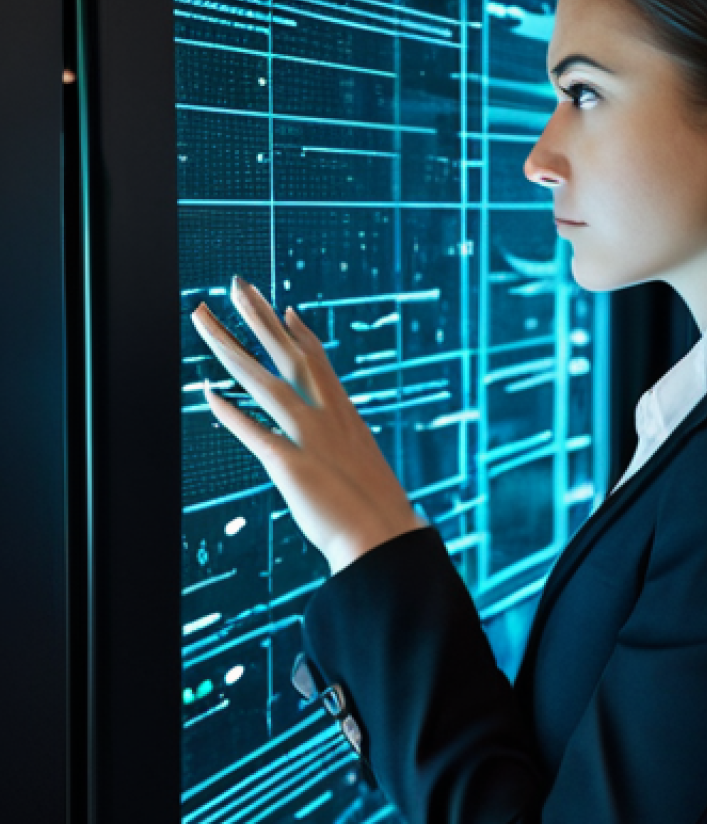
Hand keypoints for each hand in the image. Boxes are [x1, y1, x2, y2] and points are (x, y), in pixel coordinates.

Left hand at [190, 276, 429, 574]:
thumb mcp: (366, 468)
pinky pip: (254, 433)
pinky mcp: (291, 465)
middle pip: (287, 355)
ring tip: (203, 318)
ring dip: (229, 347)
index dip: (299, 333)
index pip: (318, 363)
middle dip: (258, 318)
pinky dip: (229, 412)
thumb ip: (350, 450)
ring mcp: (308, 438)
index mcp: (345, 415)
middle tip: (236, 285)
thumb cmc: (378, 513)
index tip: (285, 308)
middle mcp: (326, 416)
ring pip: (262, 381)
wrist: (385, 539)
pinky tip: (206, 392)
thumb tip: (351, 447)